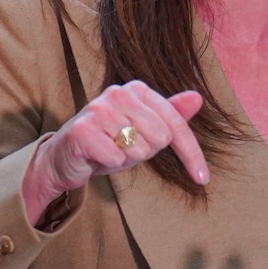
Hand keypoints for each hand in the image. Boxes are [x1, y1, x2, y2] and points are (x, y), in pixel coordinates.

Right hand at [23, 81, 207, 225]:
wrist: (65, 157)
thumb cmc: (108, 143)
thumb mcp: (144, 131)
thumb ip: (170, 115)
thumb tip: (197, 97)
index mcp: (136, 90)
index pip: (175, 124)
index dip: (191, 154)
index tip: (203, 178)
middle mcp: (118, 93)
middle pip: (159, 137)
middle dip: (145, 152)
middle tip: (124, 149)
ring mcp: (98, 109)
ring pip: (138, 149)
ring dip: (126, 158)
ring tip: (109, 151)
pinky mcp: (82, 130)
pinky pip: (116, 158)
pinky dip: (110, 164)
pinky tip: (97, 156)